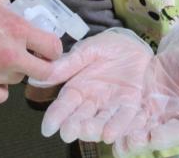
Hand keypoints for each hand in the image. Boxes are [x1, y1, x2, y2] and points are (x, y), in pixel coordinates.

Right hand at [0, 0, 61, 102]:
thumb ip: (3, 3)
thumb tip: (10, 10)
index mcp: (17, 30)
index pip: (52, 47)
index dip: (53, 47)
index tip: (47, 46)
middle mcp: (12, 57)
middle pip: (44, 72)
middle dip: (42, 65)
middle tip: (32, 58)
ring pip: (18, 80)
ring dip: (13, 71)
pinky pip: (0, 95)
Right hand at [36, 29, 152, 143]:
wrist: (135, 44)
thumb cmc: (108, 46)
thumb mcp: (87, 50)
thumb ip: (69, 64)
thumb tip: (43, 74)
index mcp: (77, 88)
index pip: (63, 105)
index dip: (55, 116)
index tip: (48, 128)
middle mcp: (91, 101)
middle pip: (80, 118)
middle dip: (73, 126)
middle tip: (68, 132)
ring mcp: (110, 105)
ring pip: (100, 122)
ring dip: (94, 129)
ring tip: (89, 131)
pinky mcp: (130, 105)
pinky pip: (124, 117)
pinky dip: (118, 126)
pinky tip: (111, 133)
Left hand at [114, 24, 178, 156]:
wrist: (173, 51)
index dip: (168, 136)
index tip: (154, 137)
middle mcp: (170, 124)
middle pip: (156, 136)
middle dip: (141, 140)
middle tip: (128, 141)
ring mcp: (152, 118)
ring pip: (138, 131)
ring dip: (125, 137)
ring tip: (111, 138)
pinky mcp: (136, 109)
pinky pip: (125, 118)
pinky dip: (115, 125)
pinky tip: (103, 128)